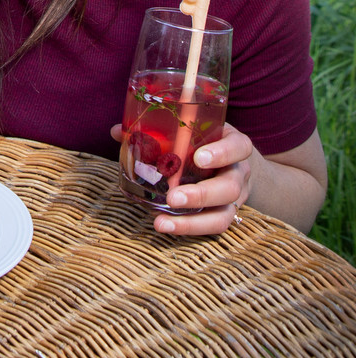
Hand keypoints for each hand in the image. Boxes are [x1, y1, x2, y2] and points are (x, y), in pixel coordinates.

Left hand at [111, 120, 252, 236]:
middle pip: (230, 187)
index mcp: (233, 145)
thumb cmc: (204, 142)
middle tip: (173, 198)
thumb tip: (117, 131)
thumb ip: (158, 129)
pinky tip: (166, 226)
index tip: (199, 158)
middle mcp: (238, 172)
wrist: (232, 164)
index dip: (222, 152)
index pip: (239, 146)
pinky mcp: (225, 214)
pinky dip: (189, 229)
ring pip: (224, 214)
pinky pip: (213, 227)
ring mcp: (236, 198)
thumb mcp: (191, 131)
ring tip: (162, 223)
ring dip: (193, 222)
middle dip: (201, 195)